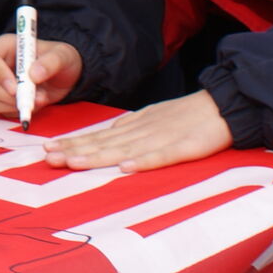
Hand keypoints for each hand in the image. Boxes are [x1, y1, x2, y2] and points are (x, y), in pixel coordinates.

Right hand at [0, 34, 82, 120]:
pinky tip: (32, 105)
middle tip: (32, 100)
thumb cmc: (62, 60)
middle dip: (7, 96)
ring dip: (13, 106)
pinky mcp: (2, 99)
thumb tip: (33, 75)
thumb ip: (51, 62)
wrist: (67, 77)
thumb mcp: (63, 56)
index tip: (16, 87)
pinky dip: (16, 112)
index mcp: (5, 46)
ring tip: (38, 101)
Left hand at [39, 90, 231, 172]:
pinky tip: (126, 168)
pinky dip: (144, 161)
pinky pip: (163, 156)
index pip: (99, 136)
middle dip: (74, 150)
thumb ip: (131, 130)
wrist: (225, 104)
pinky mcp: (187, 147)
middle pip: (104, 142)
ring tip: (72, 162)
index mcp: (136, 125)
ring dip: (97, 156)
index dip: (74, 143)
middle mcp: (143, 130)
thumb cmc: (189, 116)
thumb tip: (106, 139)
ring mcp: (163, 138)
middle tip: (48, 158)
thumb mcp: (154, 119)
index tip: (48, 150)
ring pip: (125, 149)